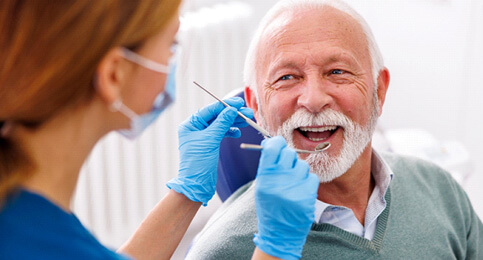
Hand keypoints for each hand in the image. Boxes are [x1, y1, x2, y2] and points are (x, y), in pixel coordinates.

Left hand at [166, 97, 252, 205]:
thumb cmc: (198, 163)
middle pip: (217, 116)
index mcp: (190, 124)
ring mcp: (203, 136)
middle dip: (233, 114)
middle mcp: (195, 128)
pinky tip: (238, 132)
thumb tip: (232, 110)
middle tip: (248, 112)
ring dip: (234, 122)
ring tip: (247, 121)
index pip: (210, 110)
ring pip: (221, 124)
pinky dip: (230, 131)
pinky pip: (221, 133)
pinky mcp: (209, 144)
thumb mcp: (211, 140)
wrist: (197, 185)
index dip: (225, 105)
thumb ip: (222, 123)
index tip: (239, 103)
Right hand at [253, 136, 318, 259]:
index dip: (277, 143)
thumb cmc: (270, 207)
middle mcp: (279, 181)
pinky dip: (307, 182)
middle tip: (286, 167)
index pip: (273, 148)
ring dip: (299, 171)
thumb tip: (273, 143)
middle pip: (289, 154)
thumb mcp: (262, 187)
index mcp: (265, 177)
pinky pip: (312, 177)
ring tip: (293, 184)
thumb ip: (267, 166)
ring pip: (302, 165)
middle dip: (289, 158)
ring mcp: (295, 188)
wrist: (280, 233)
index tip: (278, 144)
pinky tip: (301, 191)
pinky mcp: (308, 195)